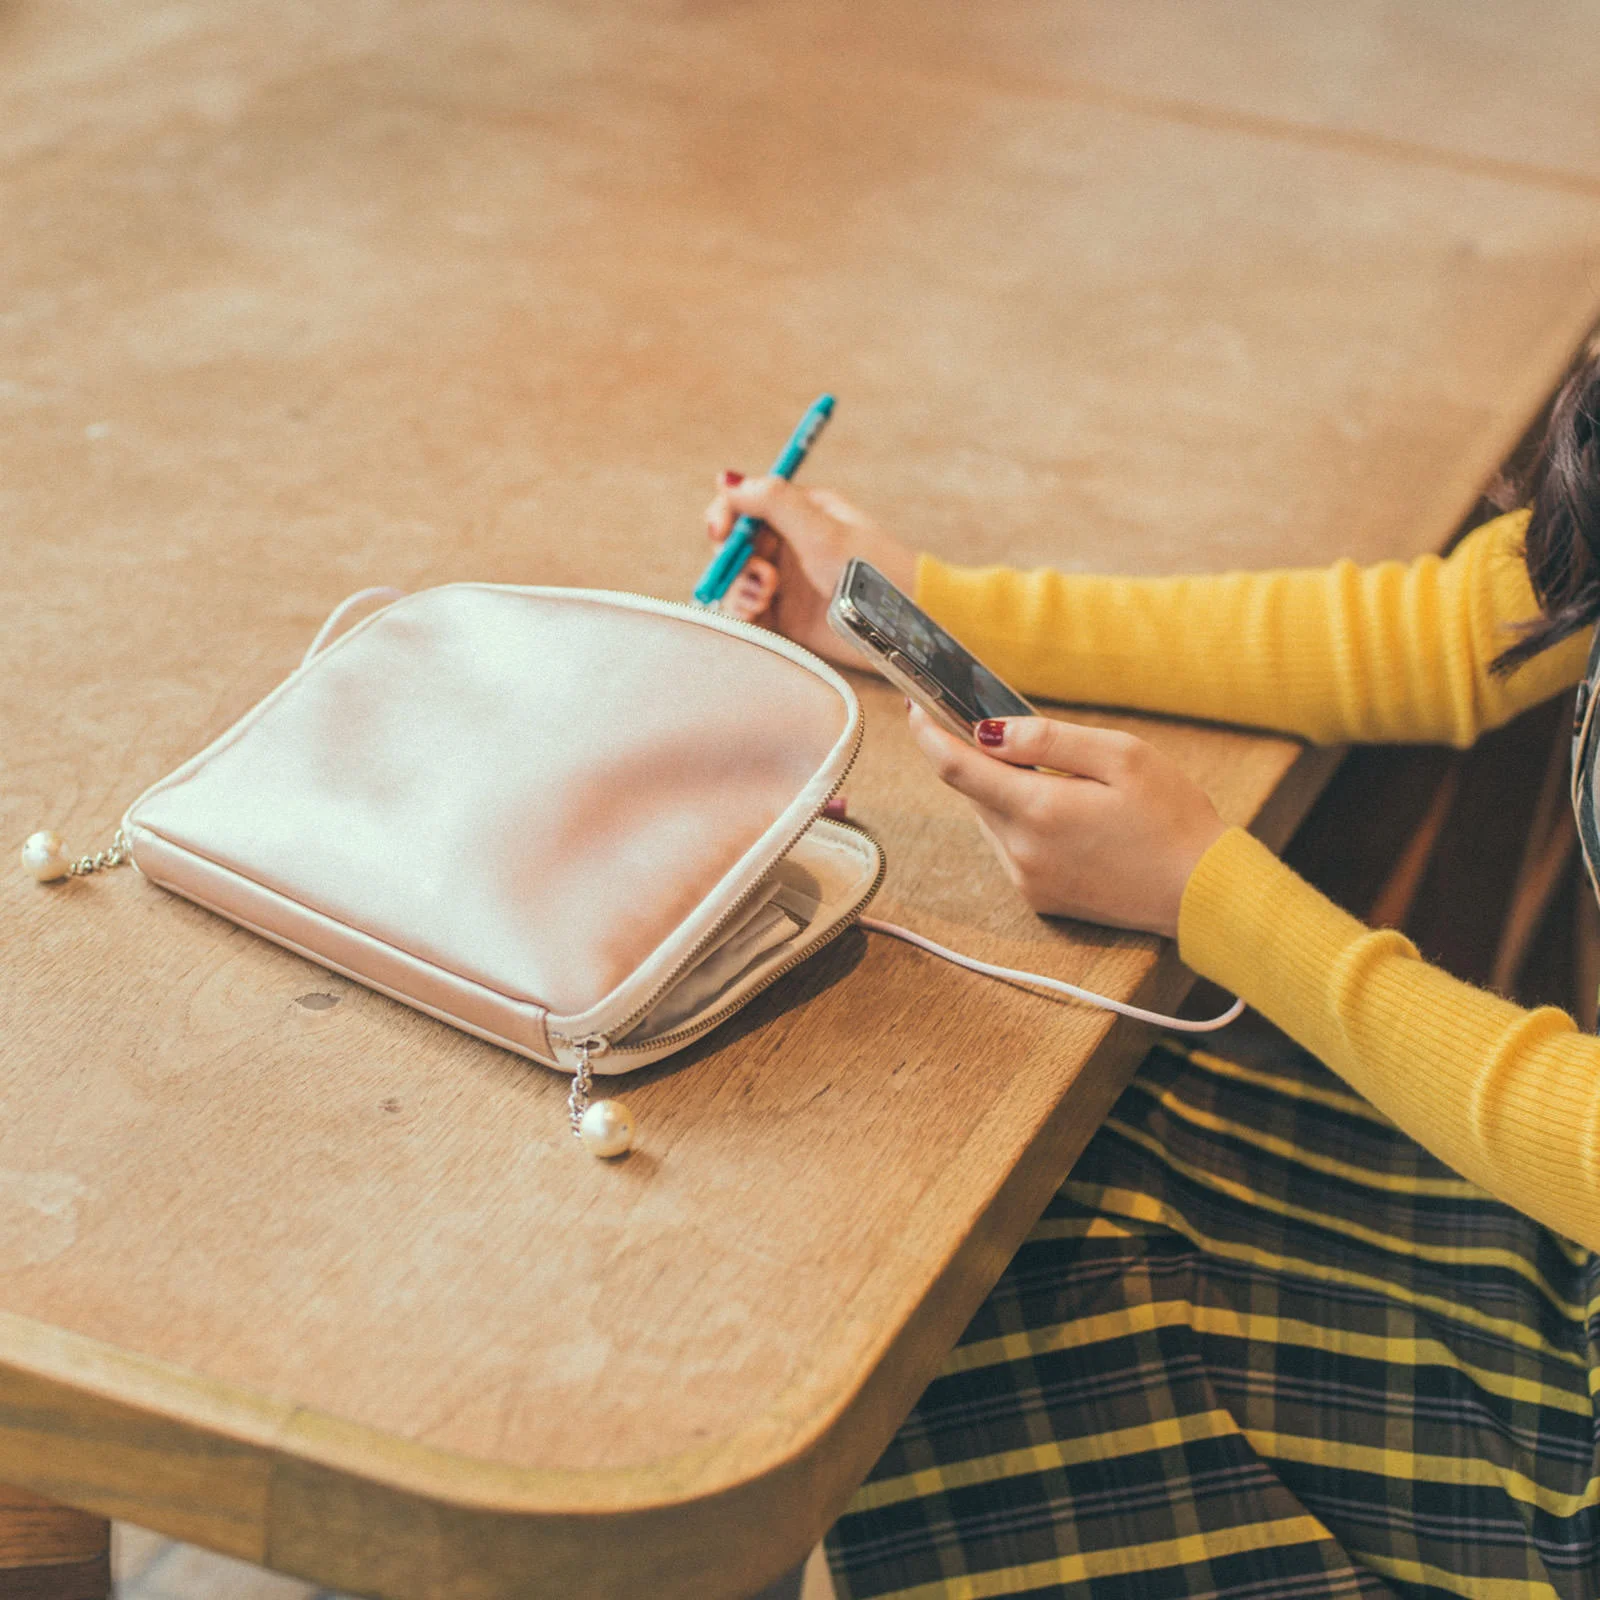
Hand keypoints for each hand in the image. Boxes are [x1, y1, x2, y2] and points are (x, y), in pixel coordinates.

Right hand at [703, 472, 916, 668]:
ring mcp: (785, 582)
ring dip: (740, 589)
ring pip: (737, 581)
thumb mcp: (822, 530)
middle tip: (760, 575)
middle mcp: (788, 545)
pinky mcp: (785, 618)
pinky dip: (745, 613)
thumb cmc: (871, 569)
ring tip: (764, 599)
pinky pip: (748, 612)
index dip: (726, 515)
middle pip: (734, 546)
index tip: (719, 531)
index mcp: (800, 513)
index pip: (747, 505)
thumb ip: (774, 502)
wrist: (901, 623)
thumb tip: (728, 481)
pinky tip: (758, 615)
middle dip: (735, 560)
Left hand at [907, 707, 1226, 937]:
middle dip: (973, 757)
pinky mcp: (1040, 898)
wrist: (1202, 894)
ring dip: (1000, 790)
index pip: (956, 768)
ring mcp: (1028, 880)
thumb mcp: (1121, 756)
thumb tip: (989, 730)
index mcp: (1038, 811)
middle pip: (973, 793)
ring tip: (1039, 769)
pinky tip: (1059, 809)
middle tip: (988, 725)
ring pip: (990, 820)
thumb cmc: (1173, 818)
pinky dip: (1019, 820)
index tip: (915, 707)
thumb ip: (1049, 740)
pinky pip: (1010, 847)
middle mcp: (1021, 852)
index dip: (929, 734)